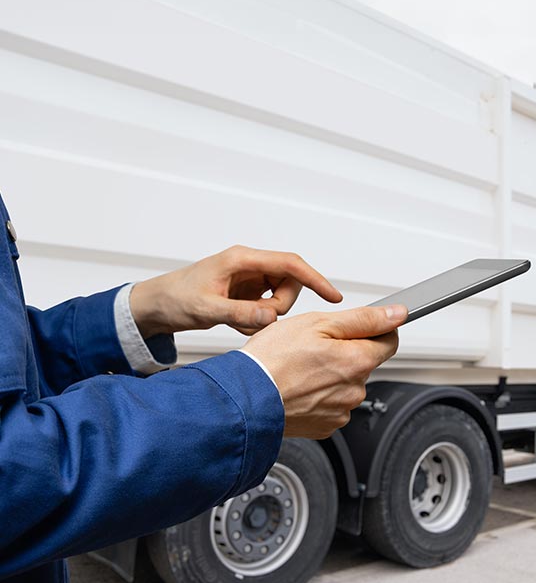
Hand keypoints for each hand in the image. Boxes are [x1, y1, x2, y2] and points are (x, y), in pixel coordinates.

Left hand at [129, 246, 341, 337]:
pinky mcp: (247, 292)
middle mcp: (249, 265)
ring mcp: (249, 279)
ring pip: (280, 297)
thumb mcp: (206, 309)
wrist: (155, 306)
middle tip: (255, 320)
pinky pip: (267, 307)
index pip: (290, 264)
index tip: (333, 296)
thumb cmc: (174, 298)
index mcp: (242, 259)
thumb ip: (240, 313)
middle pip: (289, 283)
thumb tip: (271, 316)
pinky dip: (257, 320)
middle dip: (279, 307)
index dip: (315, 279)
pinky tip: (236, 323)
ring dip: (267, 315)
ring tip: (239, 322)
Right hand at [243, 304, 407, 437]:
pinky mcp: (325, 426)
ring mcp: (340, 411)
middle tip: (314, 346)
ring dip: (331, 374)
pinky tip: (299, 386)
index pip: (389, 341)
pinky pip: (331, 404)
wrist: (244, 400)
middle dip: (346, 351)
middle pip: (364, 362)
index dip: (377, 329)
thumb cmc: (272, 360)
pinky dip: (319, 394)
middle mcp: (355, 390)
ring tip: (301, 368)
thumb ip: (363, 319)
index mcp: (358, 362)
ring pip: (346, 383)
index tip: (362, 325)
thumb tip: (396, 314)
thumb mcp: (318, 323)